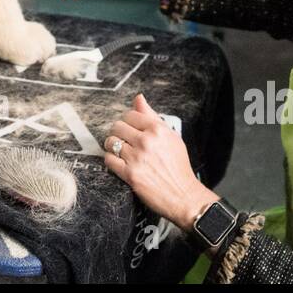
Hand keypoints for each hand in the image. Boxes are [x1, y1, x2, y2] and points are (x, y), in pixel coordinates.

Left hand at [104, 94, 217, 228]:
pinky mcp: (130, 174)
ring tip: (120, 151)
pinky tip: (118, 162)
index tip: (130, 128)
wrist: (183, 195)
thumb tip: (138, 98)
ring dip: (112, 146)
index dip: (128, 121)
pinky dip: (110, 160)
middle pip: (117, 126)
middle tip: (124, 140)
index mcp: (157, 129)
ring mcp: (137, 158)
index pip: (130, 114)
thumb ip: (152, 116)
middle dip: (118, 132)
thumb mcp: (171, 136)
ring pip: (110, 142)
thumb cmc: (178, 166)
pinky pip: (109, 160)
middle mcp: (146, 141)